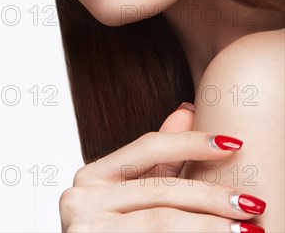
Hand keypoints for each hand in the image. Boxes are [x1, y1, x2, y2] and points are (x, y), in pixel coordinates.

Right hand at [60, 107, 265, 231]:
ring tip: (245, 229)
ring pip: (161, 220)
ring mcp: (83, 226)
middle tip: (251, 201)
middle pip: (160, 187)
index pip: (148, 146)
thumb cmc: (110, 232)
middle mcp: (81, 196)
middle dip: (211, 195)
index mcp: (91, 175)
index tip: (232, 143)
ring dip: (209, 225)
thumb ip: (156, 159)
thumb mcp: (130, 193)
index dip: (192, 142)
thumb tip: (186, 111)